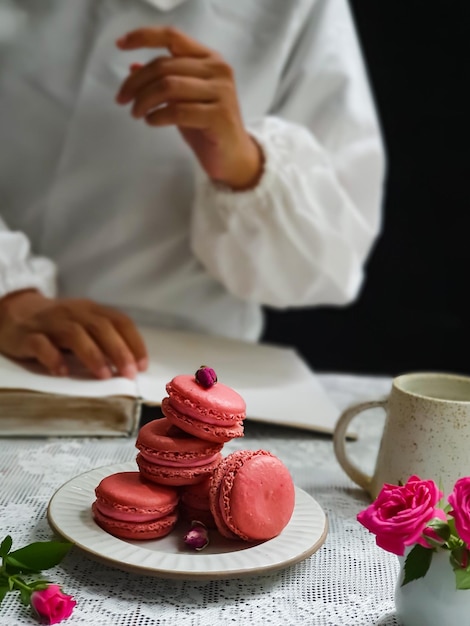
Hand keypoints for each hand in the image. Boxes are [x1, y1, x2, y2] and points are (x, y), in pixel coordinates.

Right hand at [0, 290, 147, 378]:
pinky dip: (53, 358)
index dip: (134, 342)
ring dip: (92, 355)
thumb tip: (133, 364)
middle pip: (100, 327)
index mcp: (92, 310)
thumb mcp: (85, 324)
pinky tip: (63, 372)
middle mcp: (74, 312)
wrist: (14, 312)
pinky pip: (41, 344)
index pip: (119, 321)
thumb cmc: (59, 324)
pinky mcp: (28, 335)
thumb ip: (106, 339)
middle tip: (129, 374)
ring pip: (74, 334)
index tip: (142, 365)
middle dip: (118, 351)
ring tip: (103, 376)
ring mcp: (50, 323)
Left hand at [115, 26, 262, 189]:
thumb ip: (164, 81)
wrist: (232, 158)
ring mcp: (222, 93)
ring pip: (169, 86)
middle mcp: (218, 70)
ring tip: (136, 113)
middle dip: (136, 83)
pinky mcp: (219, 116)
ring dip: (144, 100)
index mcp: (209, 58)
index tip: (120, 46)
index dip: (143, 37)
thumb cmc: (206, 127)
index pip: (172, 37)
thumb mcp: (182, 99)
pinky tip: (151, 122)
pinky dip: (158, 116)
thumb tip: (133, 68)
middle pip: (164, 66)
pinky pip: (178, 111)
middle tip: (122, 99)